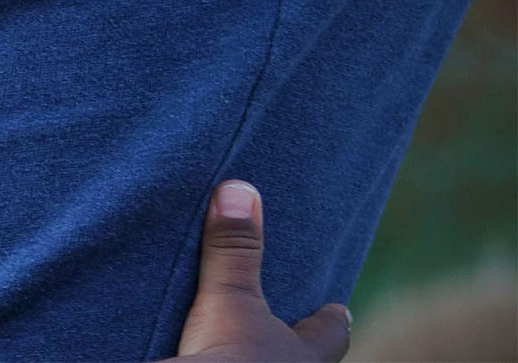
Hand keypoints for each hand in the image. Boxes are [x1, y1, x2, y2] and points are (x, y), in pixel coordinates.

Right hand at [168, 181, 351, 361]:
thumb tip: (241, 190)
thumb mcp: (229, 300)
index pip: (328, 333)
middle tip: (289, 329)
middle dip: (295, 344)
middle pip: (303, 359)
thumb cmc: (230, 360)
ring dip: (255, 356)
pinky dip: (216, 360)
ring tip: (241, 342)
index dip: (330, 320)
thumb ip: (233, 252)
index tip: (338, 307)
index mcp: (301, 355)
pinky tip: (196, 352)